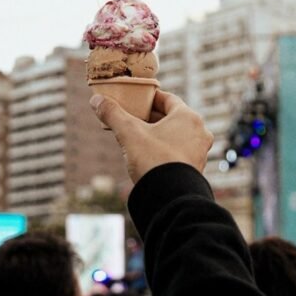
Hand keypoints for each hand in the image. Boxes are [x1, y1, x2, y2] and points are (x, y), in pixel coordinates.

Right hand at [90, 89, 213, 182]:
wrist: (169, 198)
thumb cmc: (154, 160)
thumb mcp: (129, 133)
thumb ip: (113, 114)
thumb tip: (96, 100)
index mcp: (189, 117)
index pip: (167, 98)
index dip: (148, 98)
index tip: (134, 99)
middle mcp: (199, 132)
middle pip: (171, 117)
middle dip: (149, 117)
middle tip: (130, 117)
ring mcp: (198, 152)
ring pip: (174, 135)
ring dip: (156, 133)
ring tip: (135, 136)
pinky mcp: (194, 168)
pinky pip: (177, 151)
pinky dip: (163, 148)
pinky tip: (146, 154)